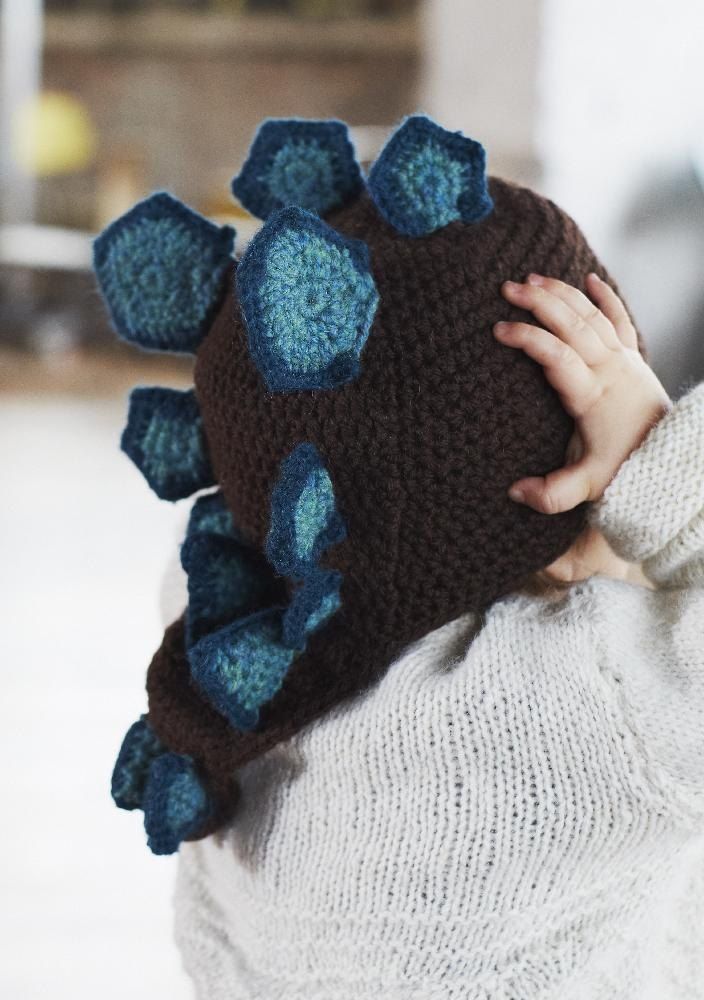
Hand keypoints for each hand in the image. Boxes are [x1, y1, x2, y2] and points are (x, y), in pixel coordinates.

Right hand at [493, 272, 671, 512]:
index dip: (527, 339)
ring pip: (591, 315)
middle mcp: (609, 370)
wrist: (668, 456)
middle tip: (507, 288)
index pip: (556, 357)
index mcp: (592, 396)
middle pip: (572, 325)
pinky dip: (604, 296)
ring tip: (532, 279)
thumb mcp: (588, 486)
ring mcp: (623, 359)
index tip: (499, 329)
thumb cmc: (623, 467)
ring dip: (562, 294)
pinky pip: (619, 318)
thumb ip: (552, 494)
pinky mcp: (633, 357)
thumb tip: (515, 493)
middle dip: (539, 302)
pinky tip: (588, 278)